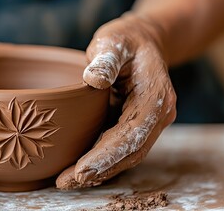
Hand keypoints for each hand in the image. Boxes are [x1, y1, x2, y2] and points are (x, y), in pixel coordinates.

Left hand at [56, 13, 175, 188]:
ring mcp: (148, 123)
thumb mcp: (115, 40)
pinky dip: (101, 161)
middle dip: (99, 170)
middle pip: (129, 152)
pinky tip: (78, 169)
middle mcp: (157, 115)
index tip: (81, 169)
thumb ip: (106, 58)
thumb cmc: (125, 41)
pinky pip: (120, 149)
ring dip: (98, 171)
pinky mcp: (135, 126)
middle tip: (66, 181)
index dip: (107, 154)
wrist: (141, 42)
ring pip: (126, 156)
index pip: (131, 133)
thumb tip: (94, 80)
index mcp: (155, 96)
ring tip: (67, 180)